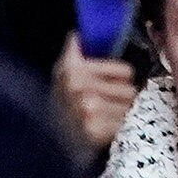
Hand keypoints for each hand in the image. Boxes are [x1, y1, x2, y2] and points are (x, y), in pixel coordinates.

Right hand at [53, 34, 137, 152]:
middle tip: (104, 107)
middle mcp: (78, 85)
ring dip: (121, 114)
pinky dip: (118, 128)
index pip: (125, 70)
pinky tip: (103, 130)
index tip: (109, 84)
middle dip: (121, 99)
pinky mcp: (95, 129)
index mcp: (71, 68)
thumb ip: (74, 53)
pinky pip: (125, 122)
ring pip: (130, 106)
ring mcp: (88, 107)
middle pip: (130, 89)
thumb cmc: (61, 107)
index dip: (121, 78)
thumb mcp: (62, 75)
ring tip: (103, 118)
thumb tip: (78, 33)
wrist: (48, 144)